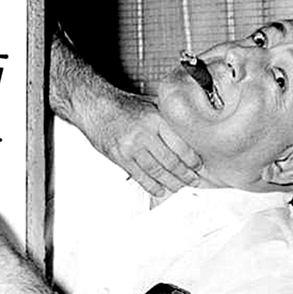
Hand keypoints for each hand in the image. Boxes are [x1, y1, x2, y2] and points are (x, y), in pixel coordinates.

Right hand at [89, 92, 203, 196]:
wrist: (94, 107)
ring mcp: (131, 147)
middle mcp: (144, 134)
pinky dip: (152, 186)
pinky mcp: (120, 157)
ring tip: (179, 187)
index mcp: (155, 119)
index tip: (198, 166)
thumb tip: (187, 127)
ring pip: (157, 172)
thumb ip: (167, 117)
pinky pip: (140, 176)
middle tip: (193, 180)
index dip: (192, 160)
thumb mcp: (149, 104)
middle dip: (185, 175)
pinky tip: (159, 189)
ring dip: (171, 183)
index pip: (180, 145)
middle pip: (170, 161)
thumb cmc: (122, 105)